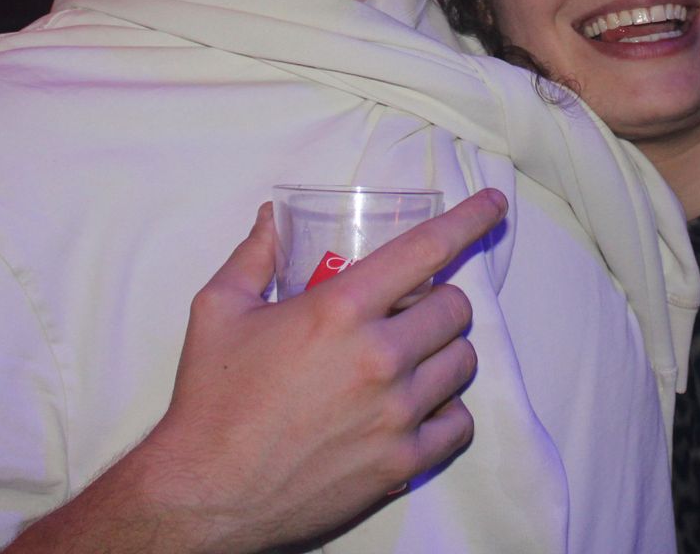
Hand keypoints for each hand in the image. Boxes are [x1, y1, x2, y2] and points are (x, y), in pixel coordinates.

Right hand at [13, 188, 506, 553]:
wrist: (207, 494)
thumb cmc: (211, 400)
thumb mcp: (219, 310)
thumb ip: (254, 256)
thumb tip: (271, 217)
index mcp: (340, 310)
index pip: (427, 249)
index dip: (468, 220)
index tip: (493, 205)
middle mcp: (380, 357)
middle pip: (455, 308)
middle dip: (437, 301)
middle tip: (406, 312)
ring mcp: (397, 414)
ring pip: (462, 363)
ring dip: (442, 352)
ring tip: (408, 359)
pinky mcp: (402, 462)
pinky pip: (458, 423)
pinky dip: (444, 410)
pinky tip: (415, 406)